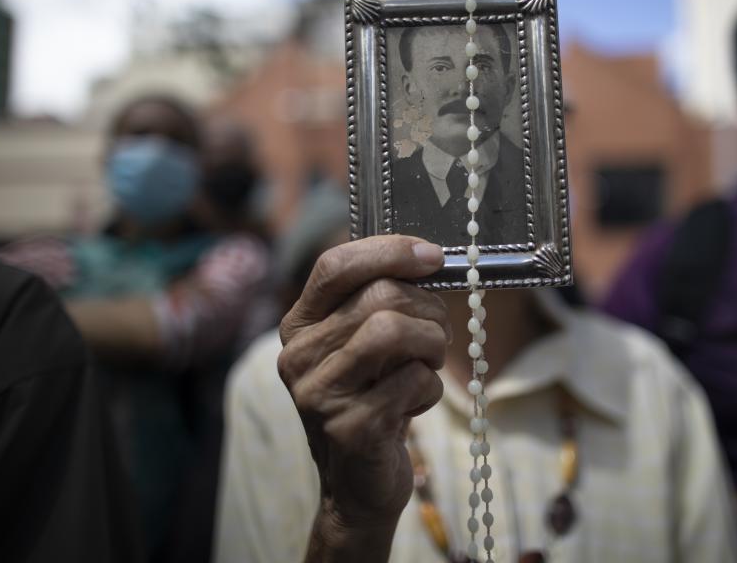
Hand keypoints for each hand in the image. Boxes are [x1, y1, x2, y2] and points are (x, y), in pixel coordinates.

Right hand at [277, 235, 449, 559]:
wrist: (358, 485)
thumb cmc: (373, 399)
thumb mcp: (364, 345)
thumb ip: (381, 302)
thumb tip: (430, 258)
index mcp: (299, 324)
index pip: (336, 265)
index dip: (390, 251)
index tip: (434, 256)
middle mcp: (298, 355)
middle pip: (380, 296)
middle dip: (428, 309)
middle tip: (438, 332)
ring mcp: (318, 393)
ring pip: (394, 331)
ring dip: (432, 344)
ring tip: (429, 363)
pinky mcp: (349, 428)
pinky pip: (413, 381)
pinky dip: (430, 389)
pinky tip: (416, 405)